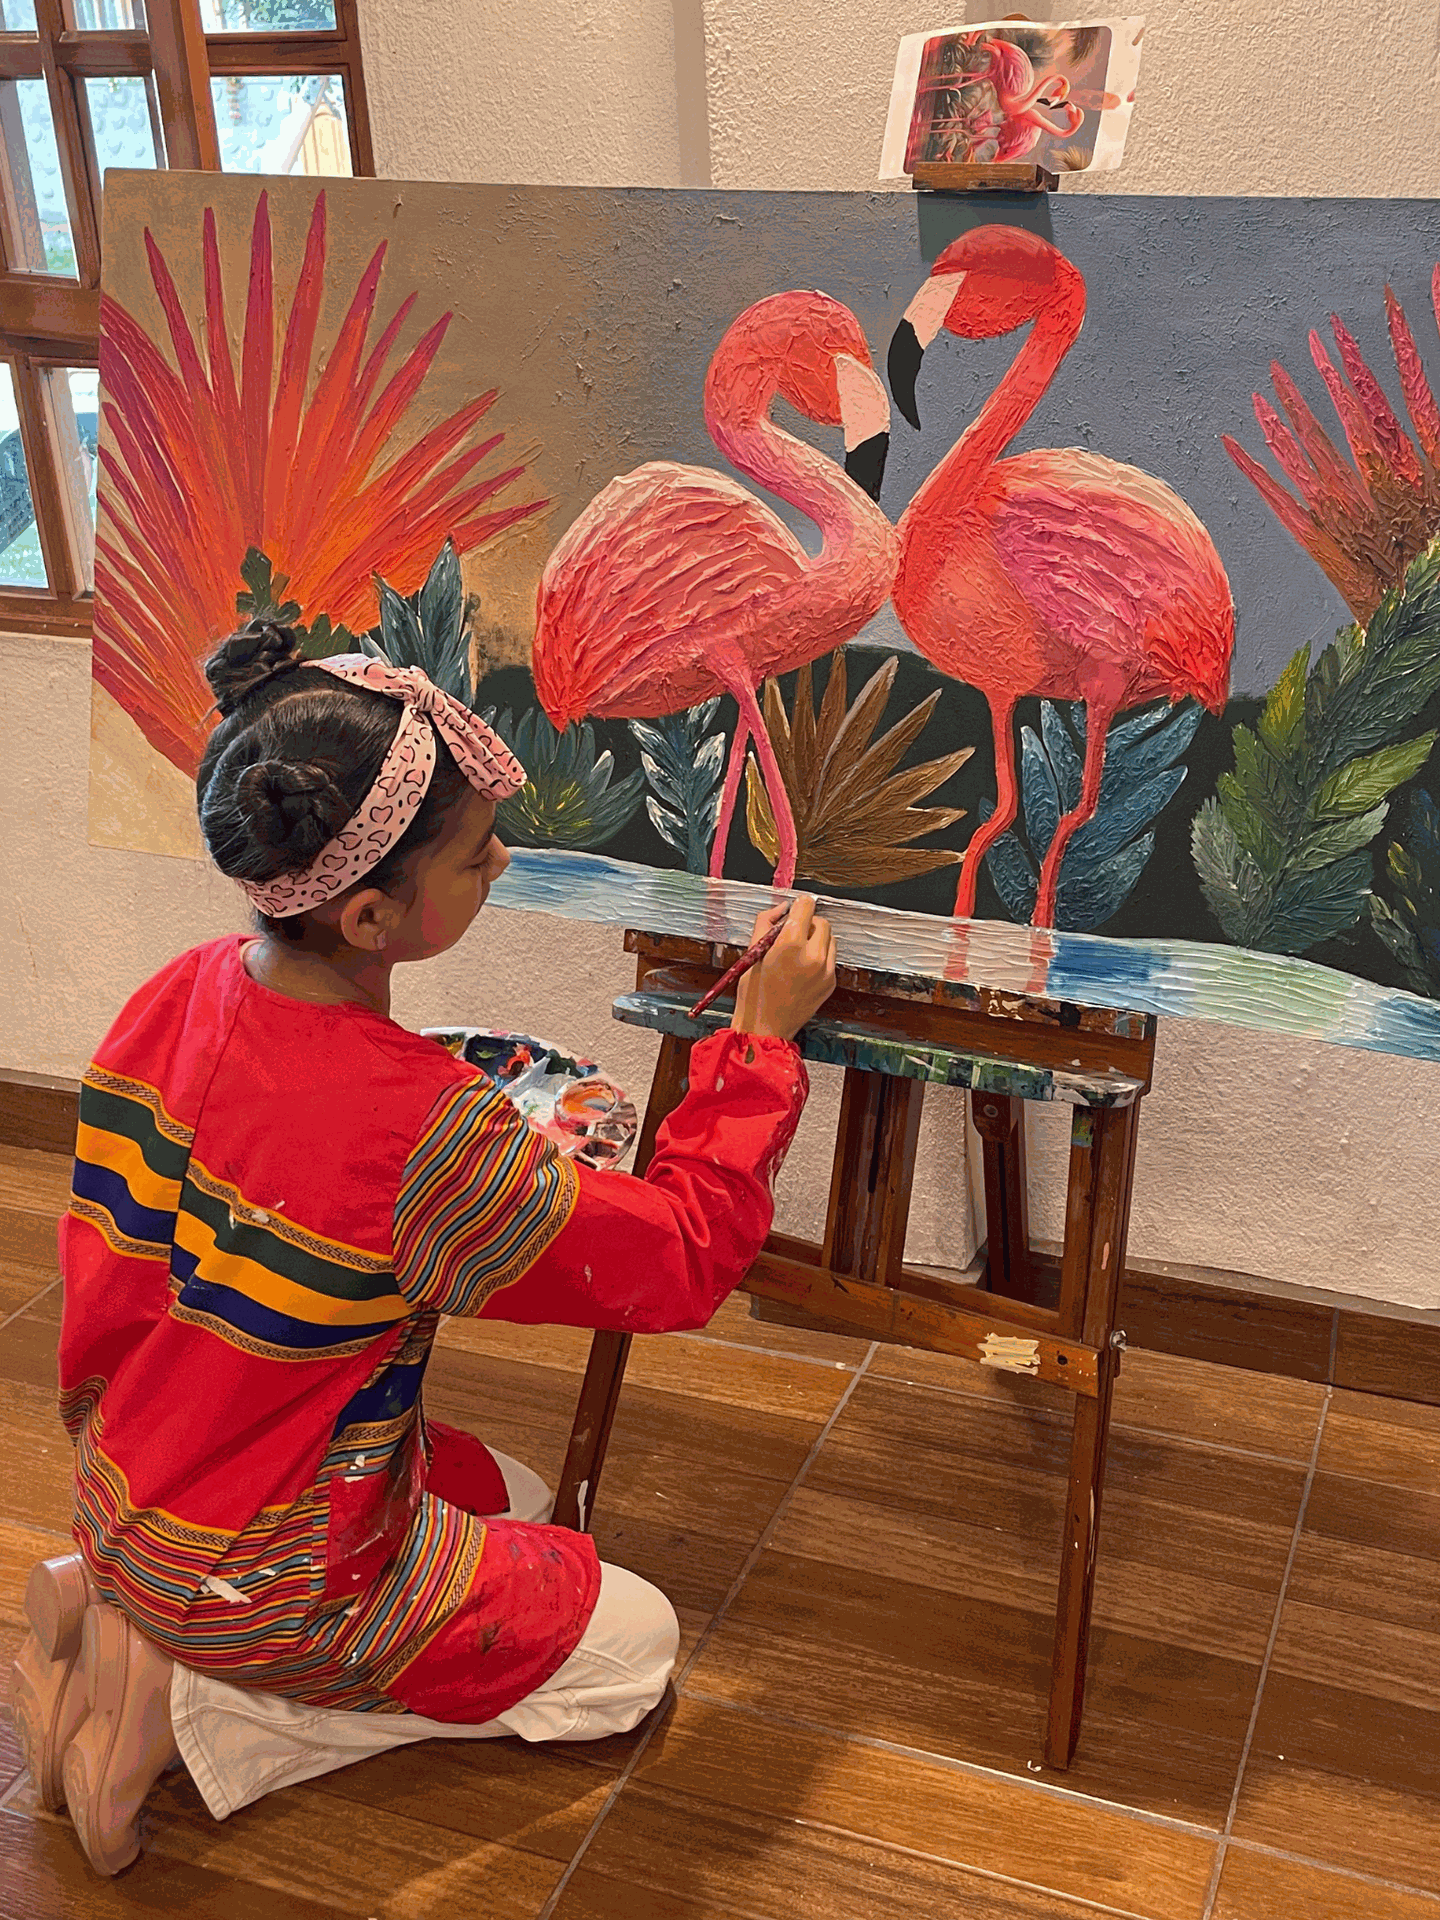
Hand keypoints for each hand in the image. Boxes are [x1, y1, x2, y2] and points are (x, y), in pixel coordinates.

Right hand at [731, 895, 835, 1040]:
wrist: (765, 1026)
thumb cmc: (754, 991)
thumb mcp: (753, 951)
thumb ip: (766, 922)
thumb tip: (782, 907)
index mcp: (790, 944)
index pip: (806, 906)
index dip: (798, 906)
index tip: (793, 911)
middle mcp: (813, 956)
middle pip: (821, 922)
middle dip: (808, 923)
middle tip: (791, 935)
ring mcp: (825, 971)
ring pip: (829, 939)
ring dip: (816, 939)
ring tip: (797, 953)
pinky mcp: (831, 983)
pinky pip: (830, 959)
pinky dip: (819, 957)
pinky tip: (801, 969)